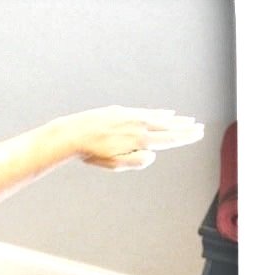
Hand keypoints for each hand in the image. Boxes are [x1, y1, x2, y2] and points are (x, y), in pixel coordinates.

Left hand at [64, 106, 204, 170]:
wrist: (73, 133)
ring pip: (159, 117)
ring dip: (175, 119)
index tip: (198, 134)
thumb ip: (137, 161)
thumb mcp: (115, 164)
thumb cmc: (93, 152)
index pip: (170, 138)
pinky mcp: (122, 111)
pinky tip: (166, 112)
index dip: (185, 137)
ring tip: (188, 119)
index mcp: (140, 139)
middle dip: (185, 127)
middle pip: (168, 127)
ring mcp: (131, 116)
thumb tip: (153, 155)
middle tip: (200, 127)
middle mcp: (139, 125)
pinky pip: (146, 111)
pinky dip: (159, 113)